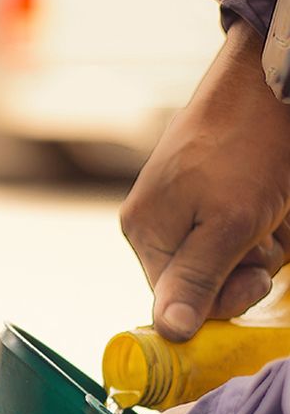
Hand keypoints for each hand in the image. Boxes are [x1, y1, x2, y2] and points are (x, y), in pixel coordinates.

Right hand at [120, 20, 289, 341]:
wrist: (270, 81)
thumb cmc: (248, 148)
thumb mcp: (229, 225)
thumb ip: (197, 282)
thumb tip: (169, 332)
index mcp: (143, 234)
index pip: (176, 302)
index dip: (222, 298)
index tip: (257, 276)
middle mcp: (153, 224)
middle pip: (200, 283)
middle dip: (243, 267)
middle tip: (267, 233)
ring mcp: (178, 206)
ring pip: (222, 259)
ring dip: (259, 245)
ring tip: (271, 208)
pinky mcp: (204, 192)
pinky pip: (231, 233)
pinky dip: (259, 225)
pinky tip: (269, 200)